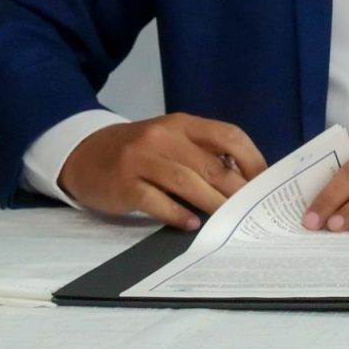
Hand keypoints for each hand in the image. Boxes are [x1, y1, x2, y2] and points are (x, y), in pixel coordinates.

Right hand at [57, 113, 265, 230]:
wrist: (85, 154)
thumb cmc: (140, 151)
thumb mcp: (171, 140)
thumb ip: (203, 153)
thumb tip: (244, 179)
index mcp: (183, 124)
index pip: (228, 135)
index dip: (252, 159)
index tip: (264, 182)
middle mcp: (163, 137)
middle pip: (210, 164)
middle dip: (236, 189)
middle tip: (251, 209)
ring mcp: (141, 159)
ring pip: (187, 182)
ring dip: (212, 203)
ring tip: (228, 219)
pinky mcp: (124, 184)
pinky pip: (155, 201)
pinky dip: (177, 214)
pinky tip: (192, 224)